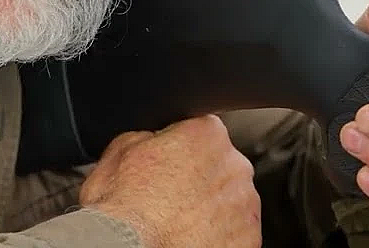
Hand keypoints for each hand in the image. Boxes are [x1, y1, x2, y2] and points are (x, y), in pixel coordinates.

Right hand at [80, 114, 260, 247]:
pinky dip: (219, 235)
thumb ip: (150, 134)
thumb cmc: (124, 206)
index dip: (181, 150)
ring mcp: (246, 206)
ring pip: (231, 201)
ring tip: (179, 222)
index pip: (201, 132)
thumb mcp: (120, 149)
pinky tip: (191, 238)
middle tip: (171, 197)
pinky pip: (236, 233)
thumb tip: (153, 138)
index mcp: (207, 134)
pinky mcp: (248, 240)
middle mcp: (235, 166)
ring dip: (212, 208)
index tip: (169, 166)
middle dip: (201, 179)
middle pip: (221, 166)